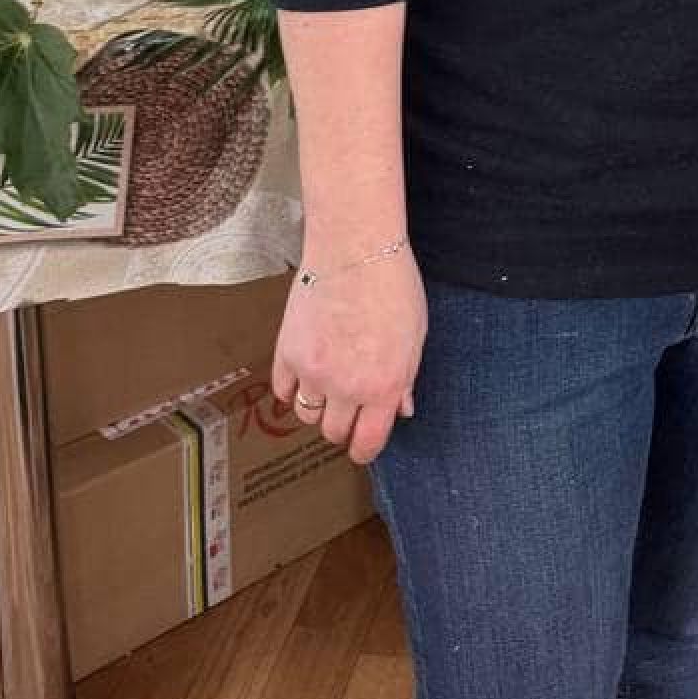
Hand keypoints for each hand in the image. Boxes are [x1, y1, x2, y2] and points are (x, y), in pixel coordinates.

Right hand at [272, 244, 427, 464]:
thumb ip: (406, 378)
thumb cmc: (393, 285)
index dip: (364, 450)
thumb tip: (401, 410)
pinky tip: (306, 372)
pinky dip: (293, 388)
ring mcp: (311, 371)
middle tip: (348, 408)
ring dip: (318, 407)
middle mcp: (345, 386)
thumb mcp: (415, 335)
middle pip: (333, 433)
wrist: (354, 248)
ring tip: (329, 384)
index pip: (367, 443)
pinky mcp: (286, 352)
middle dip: (343, 426)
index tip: (361, 446)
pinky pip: (283, 390)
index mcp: (382, 386)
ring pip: (306, 415)